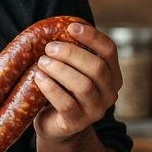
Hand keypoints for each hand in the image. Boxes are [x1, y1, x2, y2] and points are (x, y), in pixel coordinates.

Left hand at [31, 22, 123, 143]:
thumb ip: (73, 53)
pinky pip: (67, 104)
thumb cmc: (63, 90)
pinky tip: (39, 77)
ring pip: (83, 86)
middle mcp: (109, 94)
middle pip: (96, 67)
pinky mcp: (77, 123)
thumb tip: (58, 26)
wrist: (55, 125)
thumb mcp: (72, 70)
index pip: (109, 51)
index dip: (92, 37)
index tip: (71, 27)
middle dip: (71, 53)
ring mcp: (96, 111)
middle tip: (49, 47)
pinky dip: (51, 88)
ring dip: (60, 69)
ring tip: (42, 61)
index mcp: (112, 76)